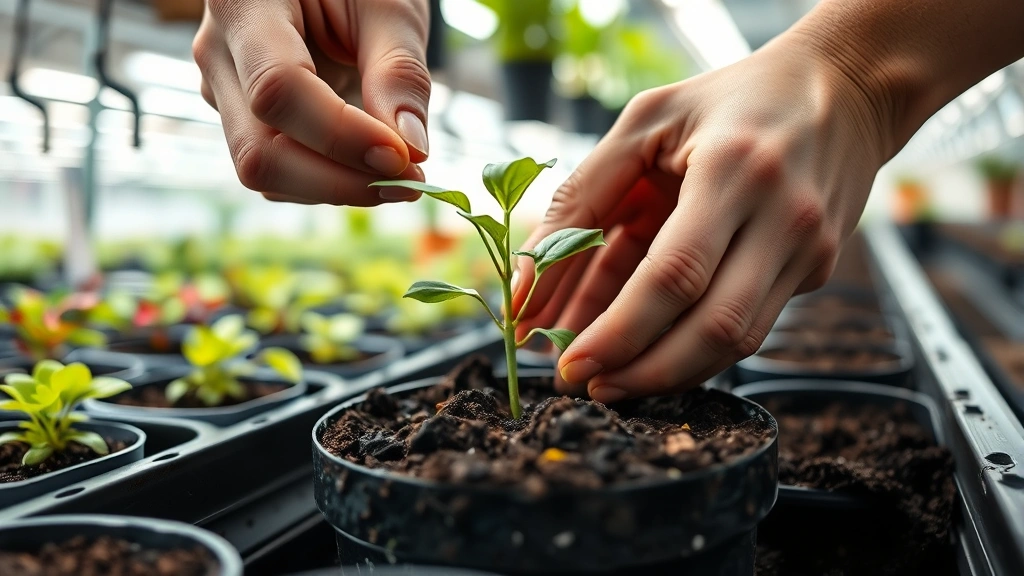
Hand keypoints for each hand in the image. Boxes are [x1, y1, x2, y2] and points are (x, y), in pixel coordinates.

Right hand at [193, 0, 430, 204]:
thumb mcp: (391, 6)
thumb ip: (399, 70)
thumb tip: (411, 147)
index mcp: (244, 3)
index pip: (278, 89)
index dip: (341, 135)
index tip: (403, 155)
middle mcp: (218, 53)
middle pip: (259, 151)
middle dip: (339, 182)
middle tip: (409, 182)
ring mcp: (223, 92)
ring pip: (265, 173)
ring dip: (338, 188)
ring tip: (398, 172)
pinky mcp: (242, 120)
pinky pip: (279, 174)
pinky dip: (329, 182)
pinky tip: (369, 165)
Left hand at [513, 32, 893, 402]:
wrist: (843, 88)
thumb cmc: (727, 101)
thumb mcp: (642, 125)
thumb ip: (578, 202)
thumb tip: (526, 293)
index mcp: (736, 168)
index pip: (674, 275)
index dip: (618, 333)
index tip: (568, 364)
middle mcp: (784, 216)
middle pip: (713, 328)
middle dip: (640, 372)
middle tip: (584, 386)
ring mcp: (810, 250)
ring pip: (736, 343)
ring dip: (665, 372)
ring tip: (608, 379)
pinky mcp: (815, 269)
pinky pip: (748, 324)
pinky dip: (691, 345)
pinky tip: (647, 345)